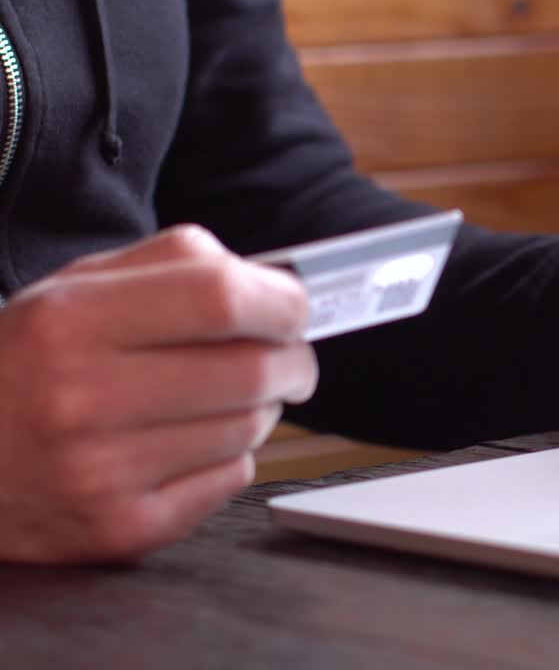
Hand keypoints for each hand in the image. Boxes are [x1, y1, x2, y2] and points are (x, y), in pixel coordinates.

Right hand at [0, 226, 316, 562]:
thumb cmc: (29, 364)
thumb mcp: (77, 288)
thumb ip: (176, 264)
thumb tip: (275, 281)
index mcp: (70, 321)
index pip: (222, 300)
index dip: (283, 301)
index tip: (296, 307)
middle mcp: (80, 398)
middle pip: (253, 371)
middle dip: (292, 360)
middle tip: (286, 356)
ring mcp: (101, 472)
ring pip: (251, 428)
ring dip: (260, 407)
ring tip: (221, 397)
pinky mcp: (123, 528)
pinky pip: (232, 478)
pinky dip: (230, 455)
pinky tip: (188, 442)